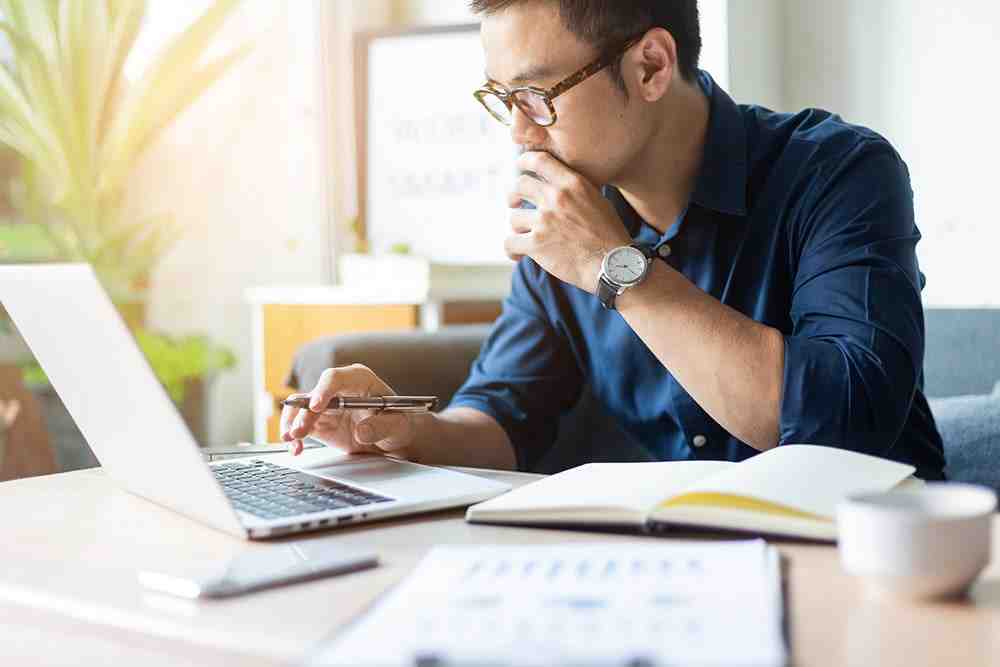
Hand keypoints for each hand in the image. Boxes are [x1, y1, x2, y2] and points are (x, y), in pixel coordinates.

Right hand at [280, 364, 415, 457]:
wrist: (391, 438)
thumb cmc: (397, 423)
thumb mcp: (398, 425)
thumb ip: (383, 426)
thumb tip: (363, 431)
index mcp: (358, 379)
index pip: (335, 378)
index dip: (324, 390)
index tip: (316, 405)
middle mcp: (337, 388)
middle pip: (313, 395)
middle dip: (304, 413)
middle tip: (300, 431)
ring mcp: (325, 405)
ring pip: (299, 409)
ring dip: (292, 424)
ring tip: (293, 441)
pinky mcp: (318, 422)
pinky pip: (299, 426)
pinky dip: (294, 437)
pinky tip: (295, 449)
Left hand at [506, 151, 631, 291]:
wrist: (613, 265)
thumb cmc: (609, 235)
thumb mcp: (598, 200)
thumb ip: (576, 189)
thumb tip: (557, 183)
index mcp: (573, 184)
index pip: (539, 160)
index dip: (524, 161)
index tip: (520, 166)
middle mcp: (556, 198)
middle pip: (519, 185)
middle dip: (514, 195)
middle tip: (514, 203)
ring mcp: (544, 221)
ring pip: (514, 217)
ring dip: (518, 227)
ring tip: (526, 236)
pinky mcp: (536, 245)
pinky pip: (509, 242)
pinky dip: (511, 249)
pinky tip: (517, 254)